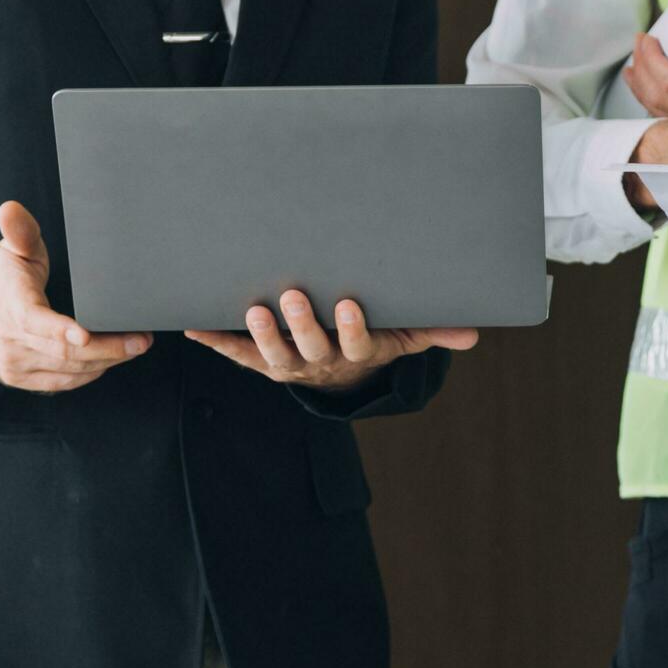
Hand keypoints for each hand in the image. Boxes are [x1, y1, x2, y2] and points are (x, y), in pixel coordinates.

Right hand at [0, 201, 150, 391]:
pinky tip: (110, 359)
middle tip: (142, 340)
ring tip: (136, 346)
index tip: (88, 333)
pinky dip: (90, 372)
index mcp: (12, 307)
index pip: (38, 323)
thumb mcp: (10, 250)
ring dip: (107, 361)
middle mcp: (13, 341)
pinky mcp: (22, 379)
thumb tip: (11, 209)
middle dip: (109, 348)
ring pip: (70, 370)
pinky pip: (64, 382)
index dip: (64, 331)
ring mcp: (17, 365)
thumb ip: (19, 232)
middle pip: (66, 352)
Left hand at [184, 290, 479, 390]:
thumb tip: (472, 336)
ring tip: (253, 308)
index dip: (353, 327)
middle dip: (301, 323)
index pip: (358, 342)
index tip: (349, 303)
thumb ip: (434, 332)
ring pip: (274, 353)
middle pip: (311, 347)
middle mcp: (321, 361)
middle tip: (292, 296)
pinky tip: (195, 327)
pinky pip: (237, 354)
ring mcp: (289, 362)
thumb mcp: (405, 336)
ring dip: (262, 333)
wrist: (338, 372)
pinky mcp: (260, 360)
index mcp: (357, 352)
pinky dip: (216, 341)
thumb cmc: (373, 337)